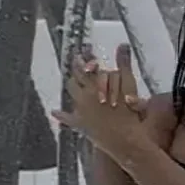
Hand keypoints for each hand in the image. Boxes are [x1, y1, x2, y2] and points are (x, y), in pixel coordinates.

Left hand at [53, 44, 146, 158]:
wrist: (125, 139)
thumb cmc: (129, 112)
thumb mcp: (130, 85)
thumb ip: (125, 64)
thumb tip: (123, 44)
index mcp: (97, 83)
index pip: (88, 65)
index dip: (86, 57)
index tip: (84, 51)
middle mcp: (86, 94)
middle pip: (76, 76)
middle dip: (76, 68)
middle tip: (76, 61)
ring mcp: (81, 109)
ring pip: (71, 91)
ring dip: (71, 84)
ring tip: (71, 80)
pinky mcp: (80, 124)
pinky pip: (66, 118)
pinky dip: (60, 115)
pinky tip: (54, 112)